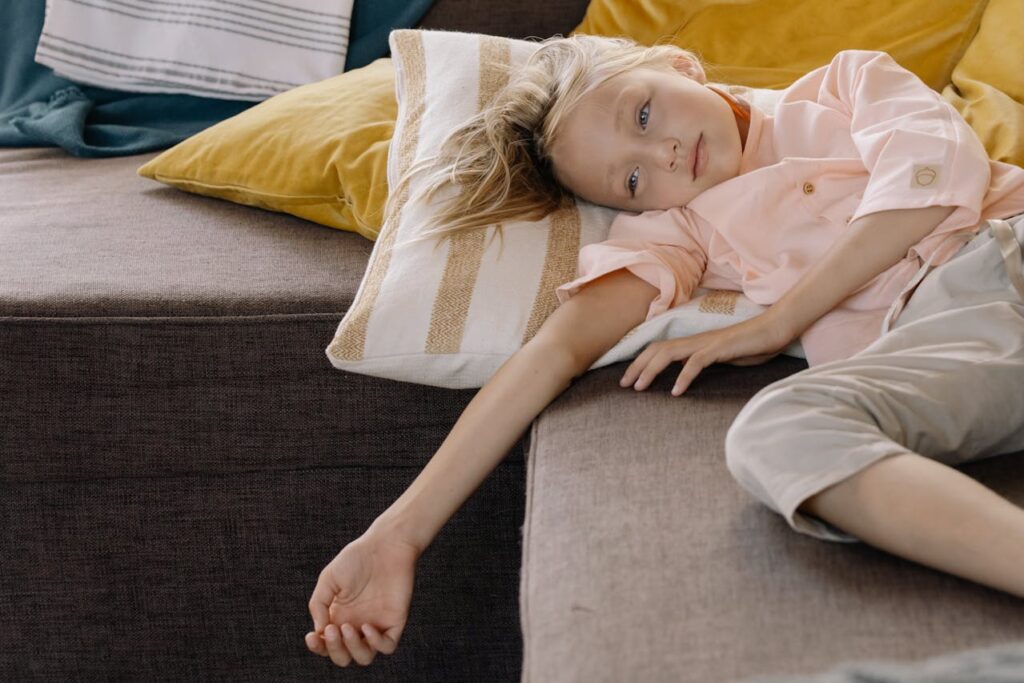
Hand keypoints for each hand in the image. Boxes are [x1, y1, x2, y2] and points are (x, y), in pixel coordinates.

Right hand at [305, 528, 420, 667]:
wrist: (386, 545)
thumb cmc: (356, 558)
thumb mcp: (328, 579)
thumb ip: (318, 605)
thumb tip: (319, 631)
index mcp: (339, 617)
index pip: (326, 645)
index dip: (318, 647)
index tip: (311, 636)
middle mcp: (356, 625)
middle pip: (344, 656)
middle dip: (334, 649)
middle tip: (334, 629)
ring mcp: (376, 625)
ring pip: (364, 657)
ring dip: (353, 649)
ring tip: (349, 628)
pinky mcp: (395, 621)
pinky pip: (388, 646)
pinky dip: (376, 643)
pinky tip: (367, 627)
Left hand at [619, 313, 790, 395]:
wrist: (777, 329)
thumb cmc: (753, 344)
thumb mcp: (723, 358)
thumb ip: (705, 363)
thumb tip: (689, 373)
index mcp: (694, 343)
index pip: (659, 348)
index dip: (641, 362)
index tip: (630, 380)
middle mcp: (696, 340)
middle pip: (656, 349)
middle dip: (637, 366)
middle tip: (624, 385)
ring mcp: (707, 343)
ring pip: (669, 353)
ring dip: (651, 370)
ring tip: (640, 388)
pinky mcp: (720, 348)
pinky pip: (696, 362)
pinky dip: (684, 376)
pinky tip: (677, 391)